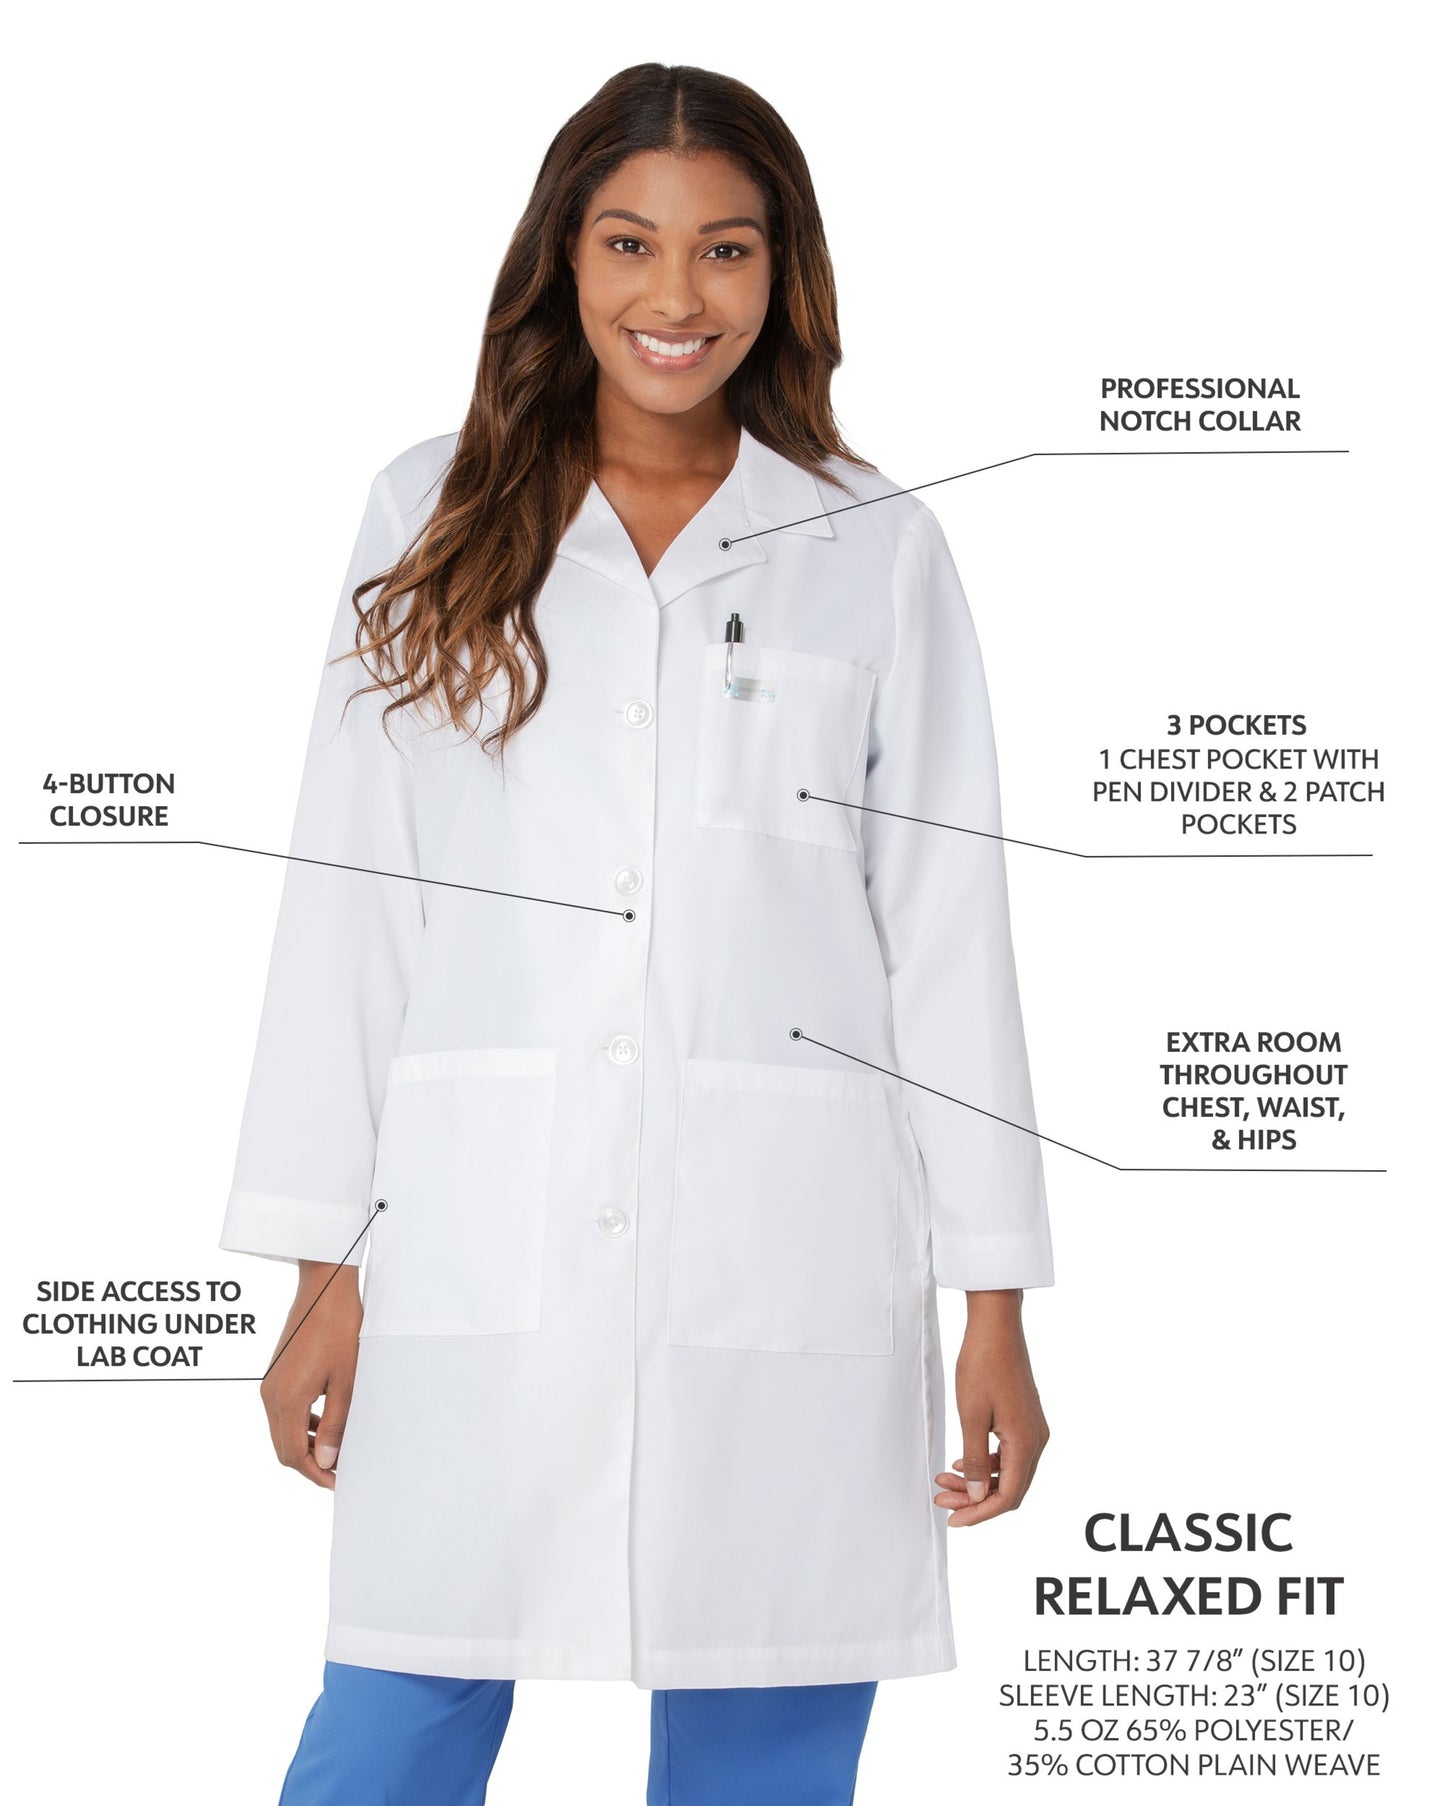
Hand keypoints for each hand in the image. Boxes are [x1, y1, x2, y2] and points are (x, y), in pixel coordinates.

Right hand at [259, 1259, 361, 1490]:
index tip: (338, 1481)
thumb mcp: (346, 1380)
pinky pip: (282, 1412)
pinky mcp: (275, 1374)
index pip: (293, 1455)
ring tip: (337, 1448)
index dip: (315, 1474)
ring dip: (305, 1444)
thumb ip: (336, 1424)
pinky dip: (301, 1424)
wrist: (324, 1286)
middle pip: (283, 1448)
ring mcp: (270, 1384)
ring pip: (281, 1431)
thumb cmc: (340, 1328)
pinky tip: (325, 1421)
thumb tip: (326, 1461)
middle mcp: (271, 1395)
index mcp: (287, 1399)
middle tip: (339, 1470)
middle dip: (309, 1464)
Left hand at [934, 1288, 1047, 1526]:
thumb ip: (977, 1460)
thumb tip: (979, 1496)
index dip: (981, 1513)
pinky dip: (986, 1463)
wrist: (995, 1327)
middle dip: (975, 1499)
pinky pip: (1009, 1453)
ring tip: (946, 1481)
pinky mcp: (1024, 1418)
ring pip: (1008, 1471)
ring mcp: (1032, 1428)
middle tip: (942, 1500)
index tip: (954, 1520)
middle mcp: (1036, 1439)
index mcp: (1026, 1442)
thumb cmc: (983, 1365)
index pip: (1008, 1496)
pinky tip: (963, 1462)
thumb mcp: (972, 1417)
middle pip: (1010, 1487)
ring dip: (979, 1481)